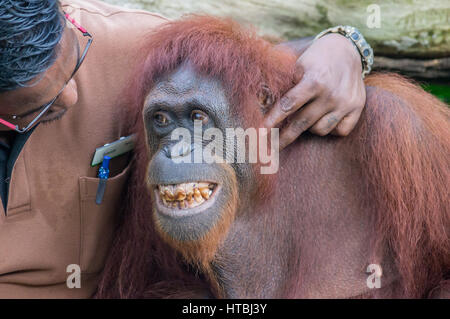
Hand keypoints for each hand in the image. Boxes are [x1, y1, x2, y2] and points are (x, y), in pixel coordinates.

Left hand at [264, 33, 365, 149]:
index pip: (289, 104)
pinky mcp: (357, 108)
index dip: (273, 119)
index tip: (262, 131)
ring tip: (305, 117)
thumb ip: (281, 82)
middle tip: (271, 147)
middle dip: (284, 137)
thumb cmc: (314, 59)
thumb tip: (261, 101)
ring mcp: (346, 103)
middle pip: (302, 123)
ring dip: (308, 128)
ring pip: (320, 130)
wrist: (346, 49)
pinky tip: (323, 119)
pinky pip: (339, 131)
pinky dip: (329, 129)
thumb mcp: (296, 63)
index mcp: (315, 79)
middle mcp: (331, 93)